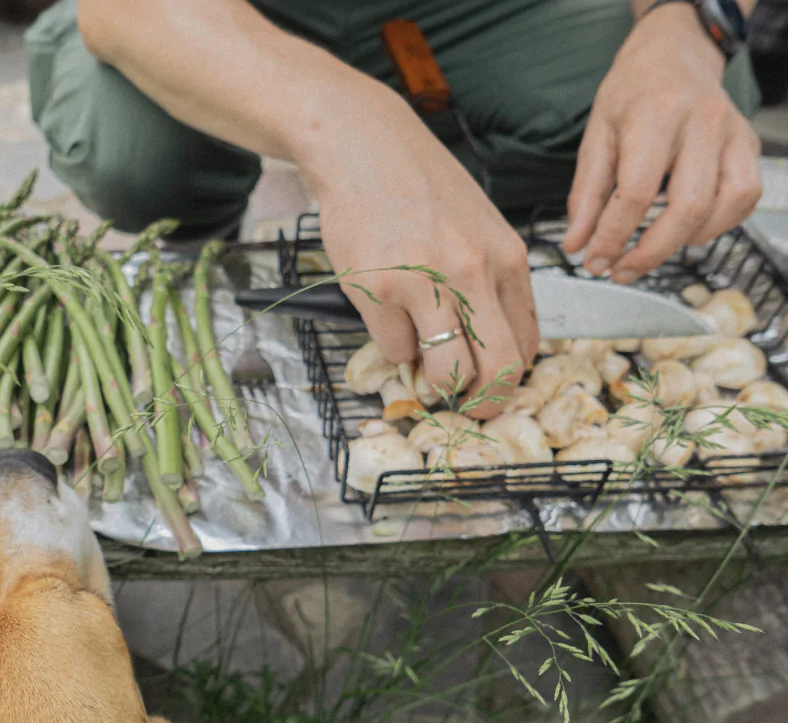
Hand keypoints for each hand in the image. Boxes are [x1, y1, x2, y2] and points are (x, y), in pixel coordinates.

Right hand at [294, 90, 535, 418]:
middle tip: (466, 407)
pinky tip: (386, 312)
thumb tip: (491, 344)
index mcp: (506, 257)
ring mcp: (426, 283)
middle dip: (484, 401)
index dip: (511, 379)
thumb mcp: (476, 226)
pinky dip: (392, 344)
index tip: (492, 389)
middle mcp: (474, 272)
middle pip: (499, 368)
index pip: (528, 342)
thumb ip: (491, 280)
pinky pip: (395, 350)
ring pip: (447, 371)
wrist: (362, 146)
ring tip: (420, 356)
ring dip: (433, 378)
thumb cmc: (418, 186)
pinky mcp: (379, 291)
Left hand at [564, 1, 761, 282]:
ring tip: (650, 251)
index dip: (612, 237)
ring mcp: (732, 133)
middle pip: (687, 207)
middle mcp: (702, 124)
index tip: (593, 260)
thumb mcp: (596, 136)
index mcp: (655, 117)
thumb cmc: (631, 94)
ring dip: (684, 242)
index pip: (635, 193)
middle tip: (620, 270)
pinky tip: (685, 230)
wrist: (673, 55)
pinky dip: (718, 225)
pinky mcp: (747, 145)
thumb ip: (585, 194)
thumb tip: (576, 245)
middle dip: (651, 252)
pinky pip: (744, 198)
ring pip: (724, 206)